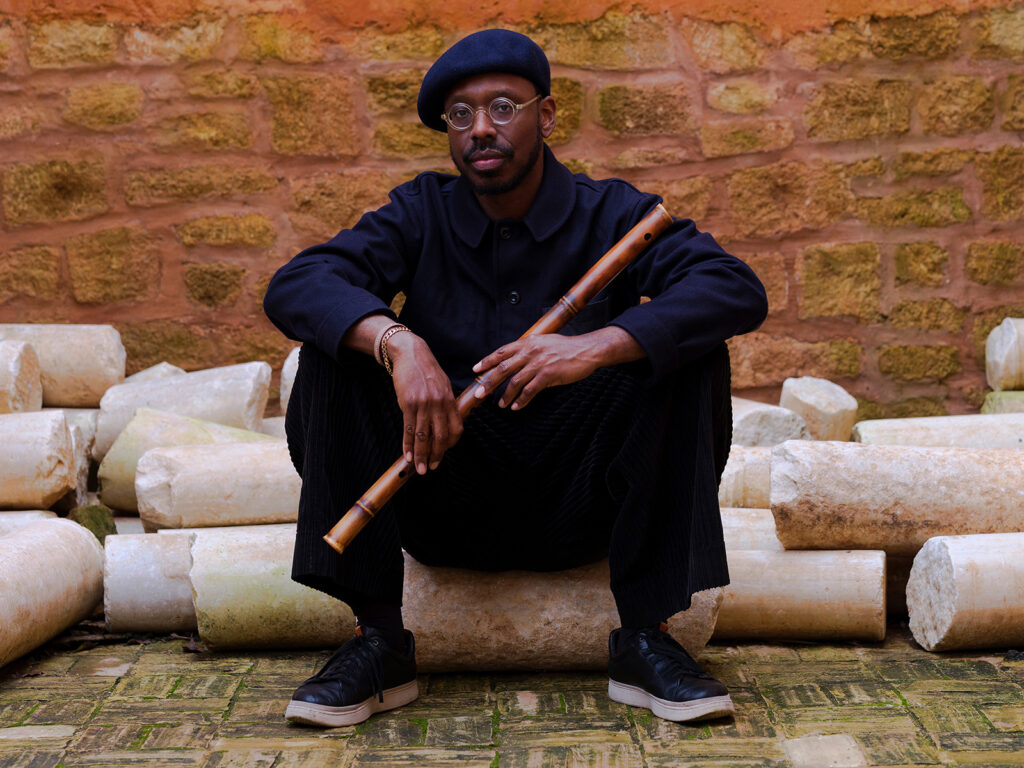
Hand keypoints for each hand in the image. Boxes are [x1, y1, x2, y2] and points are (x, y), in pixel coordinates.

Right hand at [388, 333, 462, 474]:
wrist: (410, 354)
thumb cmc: (426, 371)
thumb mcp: (443, 385)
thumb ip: (446, 404)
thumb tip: (447, 424)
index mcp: (450, 400)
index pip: (455, 429)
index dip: (450, 445)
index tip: (443, 454)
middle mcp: (439, 404)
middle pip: (440, 437)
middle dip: (436, 456)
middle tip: (431, 469)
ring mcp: (423, 404)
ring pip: (423, 436)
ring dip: (421, 456)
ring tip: (419, 469)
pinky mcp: (408, 404)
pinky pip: (408, 429)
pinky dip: (408, 445)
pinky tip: (407, 455)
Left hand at [471, 333, 605, 410]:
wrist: (586, 350)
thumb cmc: (566, 348)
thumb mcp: (544, 342)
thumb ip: (528, 349)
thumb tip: (515, 359)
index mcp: (528, 342)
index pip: (501, 352)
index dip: (487, 361)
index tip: (476, 370)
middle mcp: (531, 352)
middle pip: (503, 368)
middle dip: (489, 382)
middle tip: (480, 393)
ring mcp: (539, 363)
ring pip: (515, 382)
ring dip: (505, 395)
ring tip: (501, 404)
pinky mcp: (548, 375)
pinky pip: (530, 391)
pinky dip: (521, 400)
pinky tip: (516, 406)